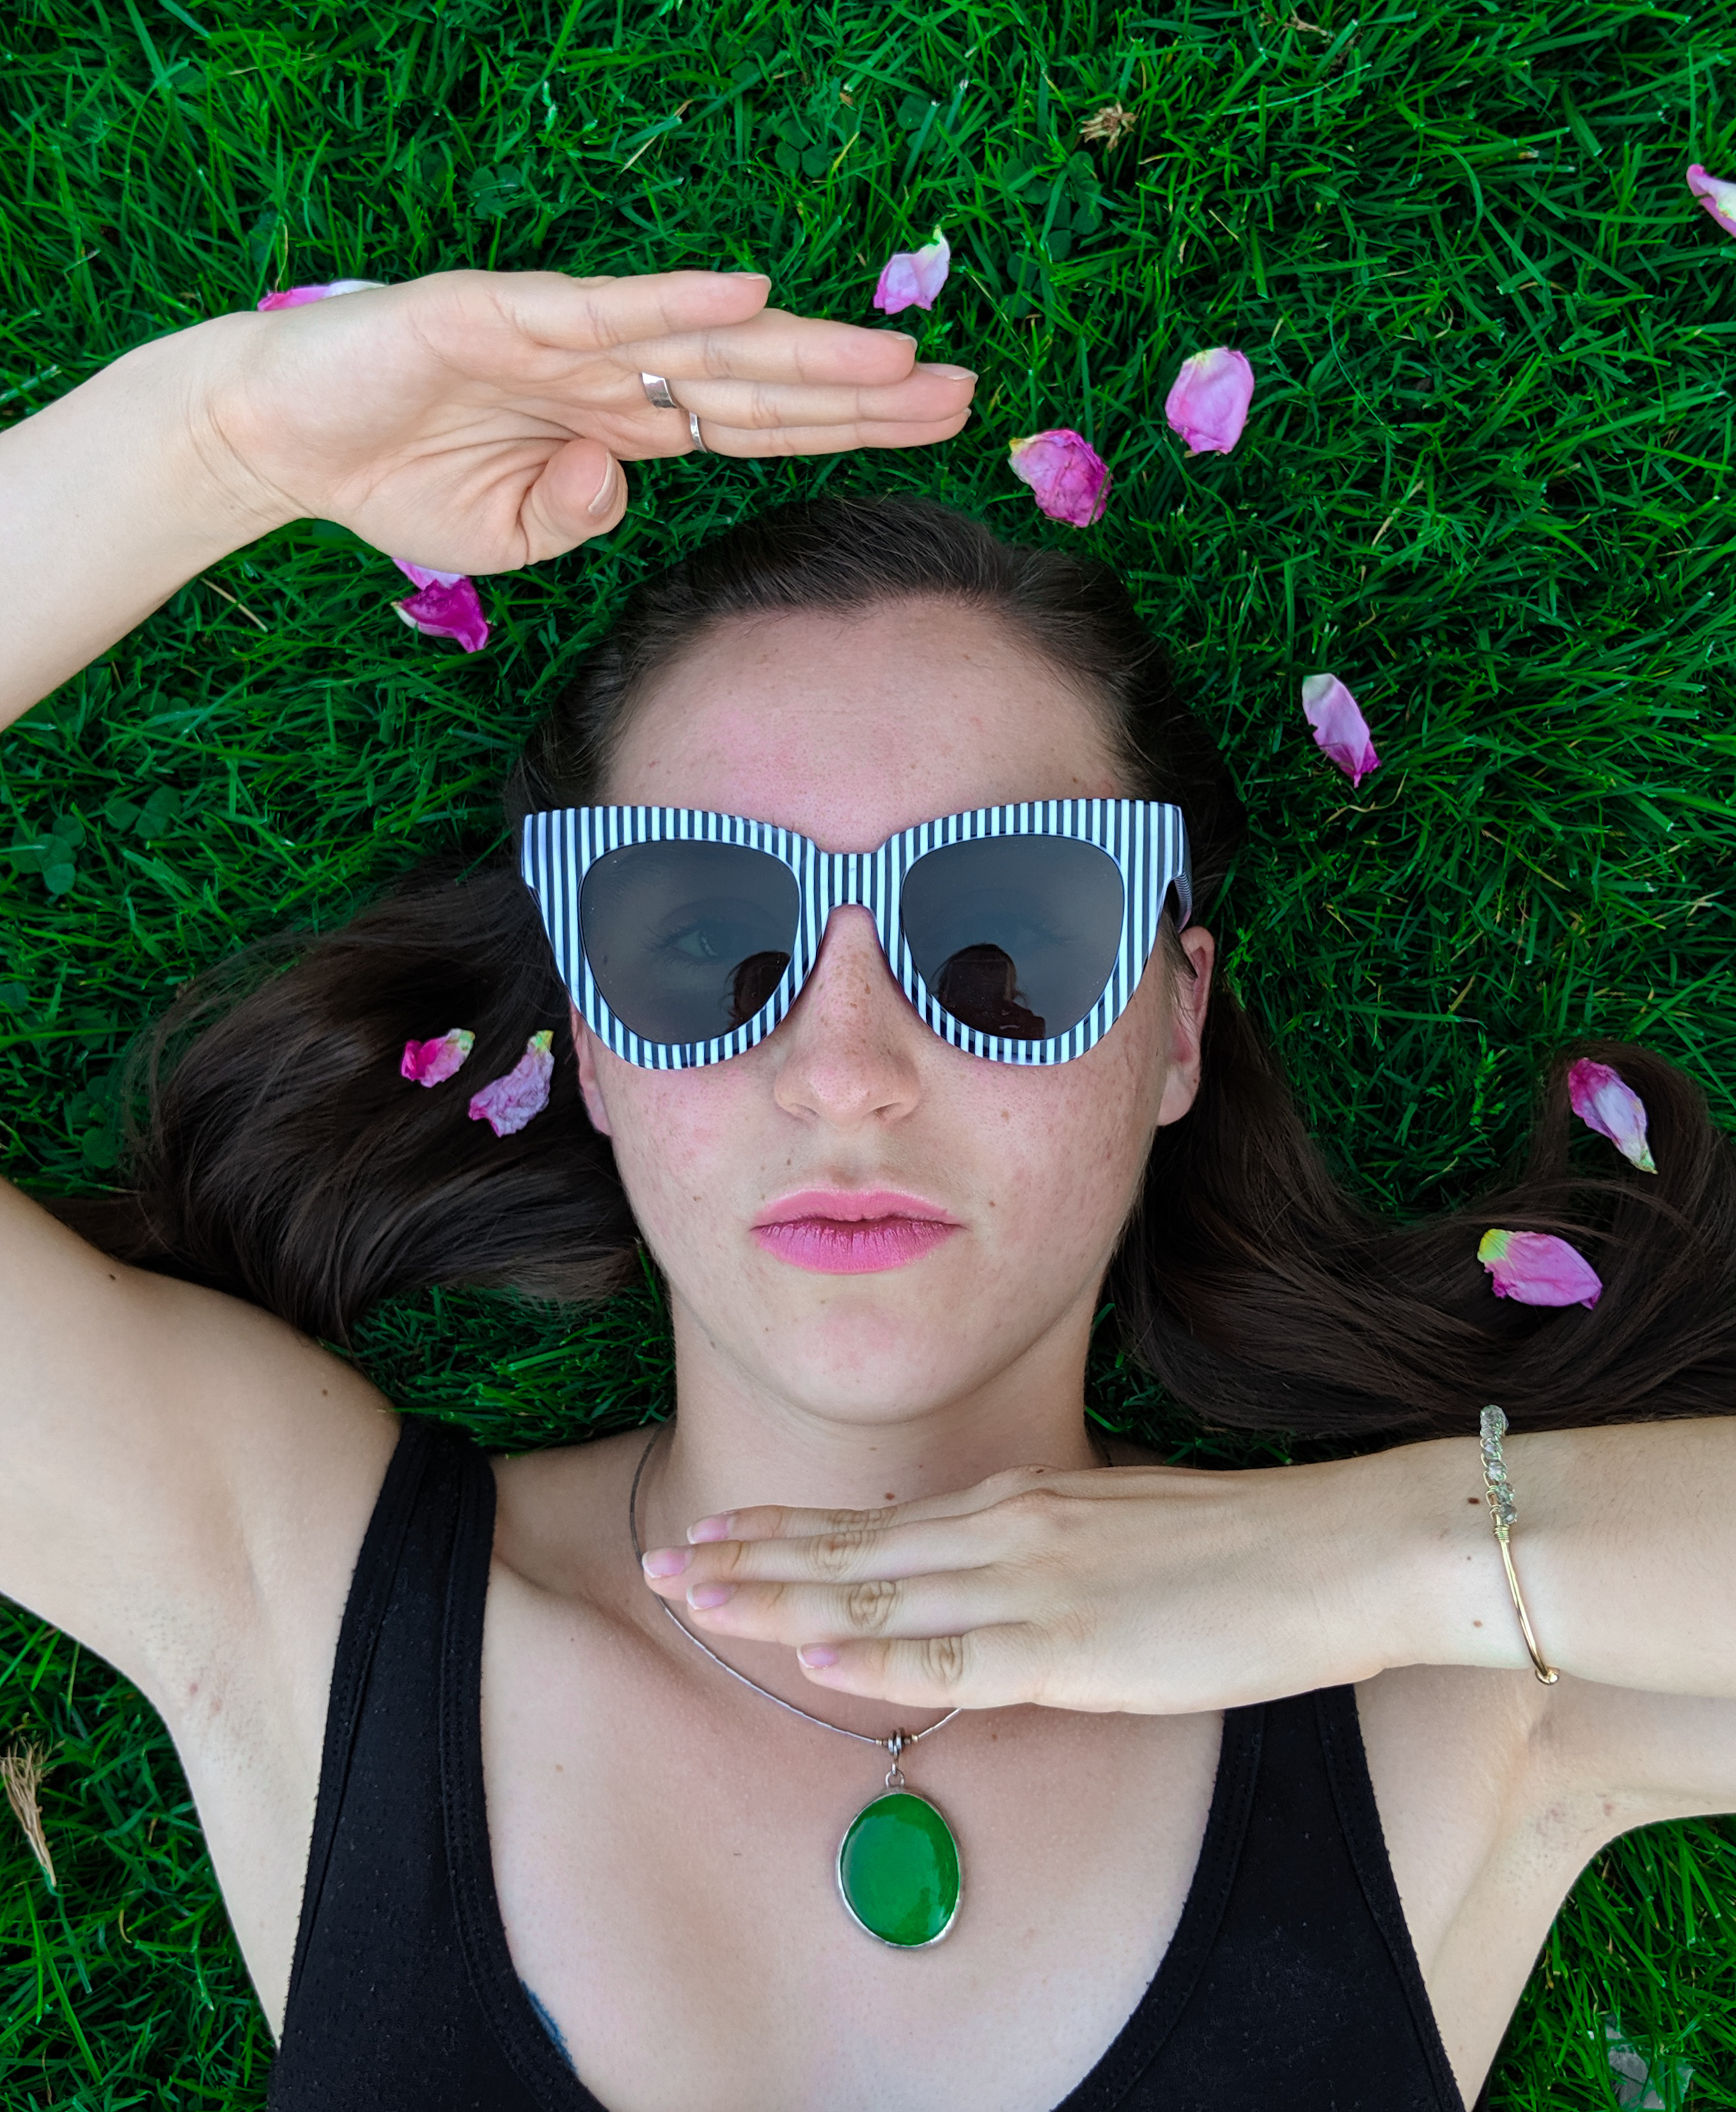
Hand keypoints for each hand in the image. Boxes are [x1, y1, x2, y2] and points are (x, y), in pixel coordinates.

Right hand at [193, 268, 975, 572]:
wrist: (284, 441)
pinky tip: (754, 296)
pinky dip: (674, 304)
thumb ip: (578, 517)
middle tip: (965, 391)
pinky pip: (602, 311)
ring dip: (803, 350)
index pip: (761, 426)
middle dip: (862, 392)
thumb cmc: (399, 483)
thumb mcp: (510, 540)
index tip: (933, 425)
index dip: (847, 427)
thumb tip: (623, 478)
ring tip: (897, 358)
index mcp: (626, 425)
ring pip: (705, 344)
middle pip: (762, 383)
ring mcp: (566, 339)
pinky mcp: (501, 316)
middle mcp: (615, 372)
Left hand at [641, 1454, 1414, 1715]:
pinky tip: (818, 1661)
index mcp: (1023, 1500)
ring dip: (781, 1601)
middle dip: (751, 1561)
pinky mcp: (1078, 1644)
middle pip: (855, 1551)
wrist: (1340, 1547)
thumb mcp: (1122, 1526)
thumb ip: (1045, 1547)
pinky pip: (956, 1659)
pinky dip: (879, 1660)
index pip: (877, 1522)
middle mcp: (1011, 1527)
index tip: (717, 1538)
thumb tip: (987, 1573)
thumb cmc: (1244, 1544)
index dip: (789, 1532)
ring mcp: (1037, 1582)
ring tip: (698, 1600)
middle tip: (662, 1565)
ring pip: (880, 1597)